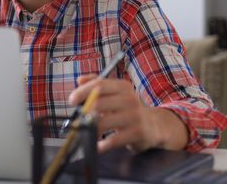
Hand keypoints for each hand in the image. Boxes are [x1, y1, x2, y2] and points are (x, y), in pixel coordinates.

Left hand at [68, 74, 187, 152]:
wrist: (155, 125)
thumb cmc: (128, 108)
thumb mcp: (116, 93)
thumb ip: (98, 84)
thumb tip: (80, 80)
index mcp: (122, 86)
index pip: (99, 85)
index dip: (83, 92)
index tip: (72, 100)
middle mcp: (129, 99)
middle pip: (99, 103)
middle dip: (84, 112)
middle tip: (77, 120)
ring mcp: (134, 116)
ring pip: (103, 122)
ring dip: (90, 129)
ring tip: (85, 133)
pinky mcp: (138, 133)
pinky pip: (114, 140)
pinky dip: (102, 145)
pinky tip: (98, 146)